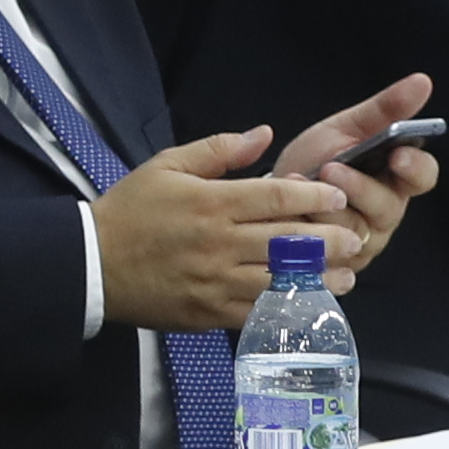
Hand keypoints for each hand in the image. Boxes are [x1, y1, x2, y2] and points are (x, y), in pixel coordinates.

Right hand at [89, 127, 357, 332]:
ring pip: (281, 281)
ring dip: (320, 279)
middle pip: (289, 241)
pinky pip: (257, 312)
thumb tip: (264, 135)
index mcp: (212, 203)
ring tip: (347, 274)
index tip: (338, 195)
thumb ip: (218, 149)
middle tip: (355, 235)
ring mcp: (215, 282)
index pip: (277, 196)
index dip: (315, 195)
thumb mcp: (167, 165)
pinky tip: (308, 302)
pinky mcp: (208, 313)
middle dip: (330, 239)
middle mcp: (219, 243)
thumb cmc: (130, 210)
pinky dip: (288, 308)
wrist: (92, 264)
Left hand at [271, 71, 438, 284]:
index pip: (422, 177)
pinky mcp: (335, 268)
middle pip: (387, 208)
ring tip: (297, 186)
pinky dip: (306, 237)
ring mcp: (361, 245)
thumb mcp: (345, 129)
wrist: (270, 196)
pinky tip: (289, 221)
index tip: (397, 155)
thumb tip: (423, 80)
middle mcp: (384, 215)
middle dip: (359, 187)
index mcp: (395, 180)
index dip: (414, 168)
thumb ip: (383, 109)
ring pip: (354, 232)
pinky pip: (326, 257)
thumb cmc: (315, 160)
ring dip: (324, 209)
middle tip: (331, 169)